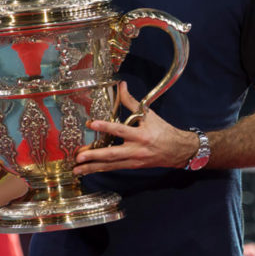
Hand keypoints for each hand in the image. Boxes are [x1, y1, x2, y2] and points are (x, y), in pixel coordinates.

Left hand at [73, 82, 196, 174]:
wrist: (177, 150)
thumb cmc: (163, 131)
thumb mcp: (149, 114)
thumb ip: (131, 102)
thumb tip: (121, 85)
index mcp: (141, 135)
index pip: (121, 130)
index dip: (106, 126)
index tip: (91, 123)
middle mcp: (137, 149)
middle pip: (113, 154)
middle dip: (94, 156)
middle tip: (78, 157)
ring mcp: (134, 160)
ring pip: (111, 165)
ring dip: (92, 168)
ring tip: (77, 169)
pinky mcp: (133, 166)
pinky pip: (114, 168)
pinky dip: (100, 169)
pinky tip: (88, 170)